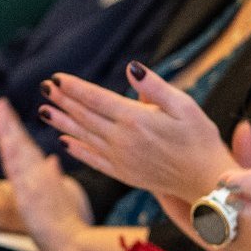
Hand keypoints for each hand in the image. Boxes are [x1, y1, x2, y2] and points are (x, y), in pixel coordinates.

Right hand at [0, 99, 92, 250]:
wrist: (66, 243)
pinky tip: (9, 141)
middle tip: (0, 104)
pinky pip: (20, 170)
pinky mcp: (31, 194)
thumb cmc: (62, 224)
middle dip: (7, 124)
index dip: (14, 130)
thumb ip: (52, 176)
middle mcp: (30, 179)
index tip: (7, 111)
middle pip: (16, 146)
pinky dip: (14, 155)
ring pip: (15, 154)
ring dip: (9, 133)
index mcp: (36, 177)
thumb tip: (52, 161)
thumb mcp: (58, 195)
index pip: (23, 148)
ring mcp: (29, 185)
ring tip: (2, 113)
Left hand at [42, 66, 231, 203]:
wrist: (206, 182)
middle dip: (63, 100)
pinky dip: (77, 150)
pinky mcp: (124, 174)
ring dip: (63, 123)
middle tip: (45, 88)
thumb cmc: (200, 140)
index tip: (57, 78)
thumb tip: (130, 68)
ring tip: (44, 111)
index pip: (97, 99)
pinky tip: (64, 142)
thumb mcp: (185, 106)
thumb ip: (155, 87)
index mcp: (137, 120)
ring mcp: (121, 160)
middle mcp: (123, 140)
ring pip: (84, 137)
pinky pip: (93, 160)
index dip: (75, 87)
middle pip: (85, 116)